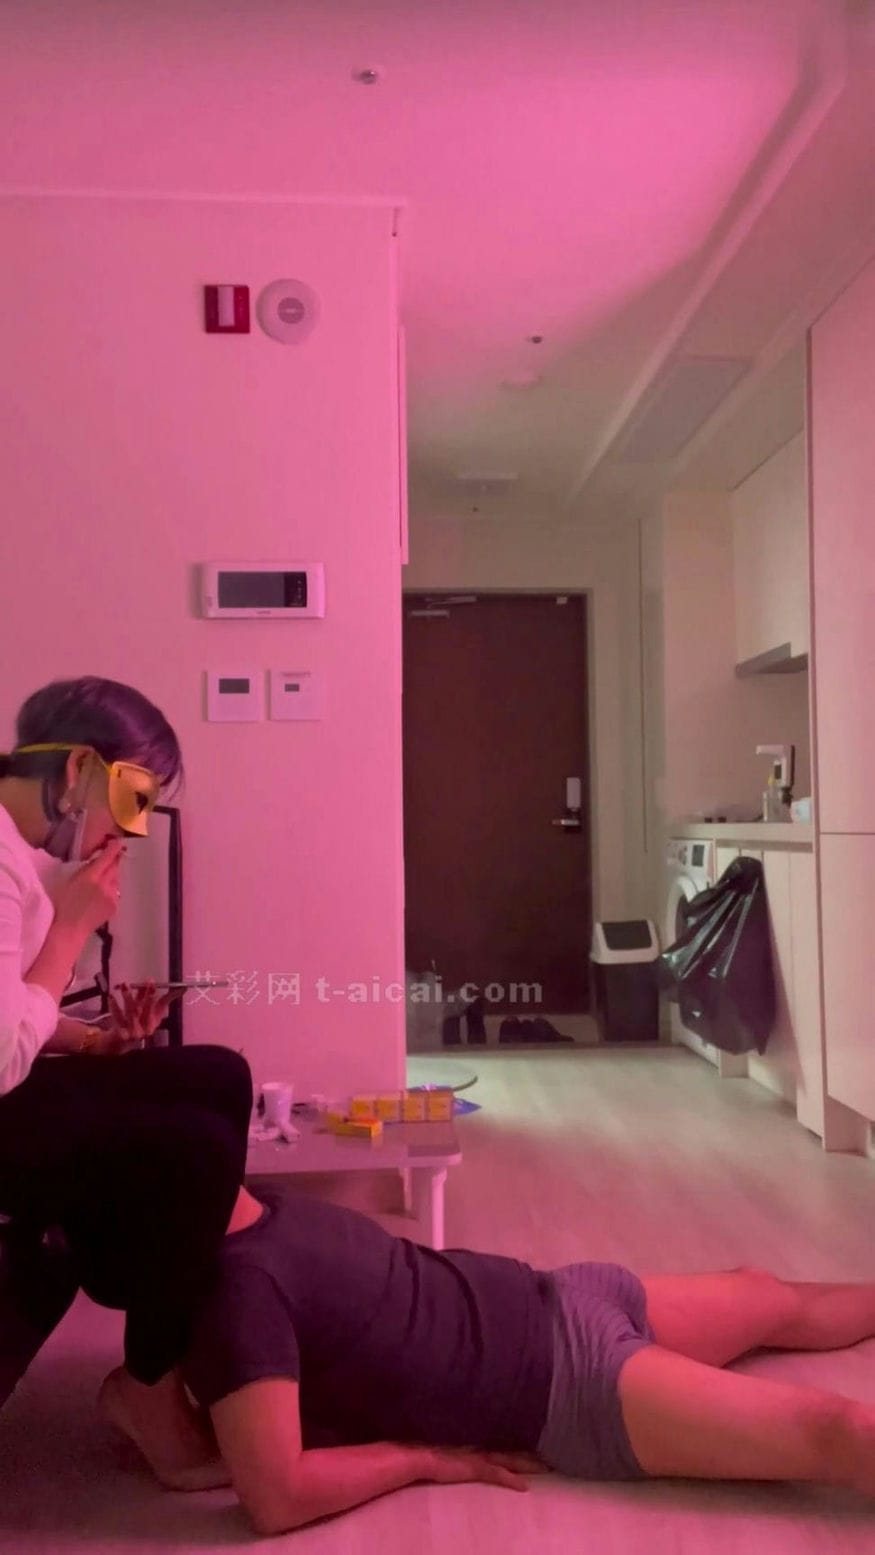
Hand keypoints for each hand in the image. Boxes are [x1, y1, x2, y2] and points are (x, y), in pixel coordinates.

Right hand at [49, 840, 124, 939]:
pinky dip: (111, 890)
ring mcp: (112, 896)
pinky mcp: (115, 906)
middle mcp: (105, 885)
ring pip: (117, 879)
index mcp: (91, 877)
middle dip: (114, 860)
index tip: (118, 841)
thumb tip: (97, 861)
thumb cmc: (63, 904)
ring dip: (112, 876)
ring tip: (101, 881)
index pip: (107, 858)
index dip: (114, 848)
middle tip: (111, 857)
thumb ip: (85, 870)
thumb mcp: (70, 881)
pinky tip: (101, 895)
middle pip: (115, 867)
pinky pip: (116, 892)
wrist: (70, 929)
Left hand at [104, 980, 171, 1051]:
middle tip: (145, 983)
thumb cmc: (140, 1023)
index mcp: (154, 1022)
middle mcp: (144, 1028)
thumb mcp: (153, 1013)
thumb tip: (183, 988)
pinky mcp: (120, 1033)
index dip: (154, 994)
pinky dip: (115, 1007)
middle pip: (145, 1010)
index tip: (152, 982)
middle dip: (146, 996)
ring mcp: (132, 1032)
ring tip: (125, 985)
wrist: (122, 1042)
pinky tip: (111, 997)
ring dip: (128, 998)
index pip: (157, 1007)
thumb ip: (166, 999)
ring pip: (131, 1013)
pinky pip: (118, 1018)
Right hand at [422, 1445, 541, 1491]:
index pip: (504, 1444)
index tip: (537, 1446)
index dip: (521, 1446)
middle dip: (531, 1454)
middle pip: (513, 1451)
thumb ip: (465, 1448)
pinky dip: (511, 1481)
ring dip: (529, 1465)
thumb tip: (469, 1451)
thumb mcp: (453, 1449)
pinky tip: (523, 1487)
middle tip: (549, 1457)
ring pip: (511, 1460)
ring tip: (546, 1468)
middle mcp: (482, 1447)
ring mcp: (480, 1457)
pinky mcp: (475, 1468)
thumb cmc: (433, 1453)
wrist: (422, 1456)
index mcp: (478, 1443)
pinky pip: (498, 1475)